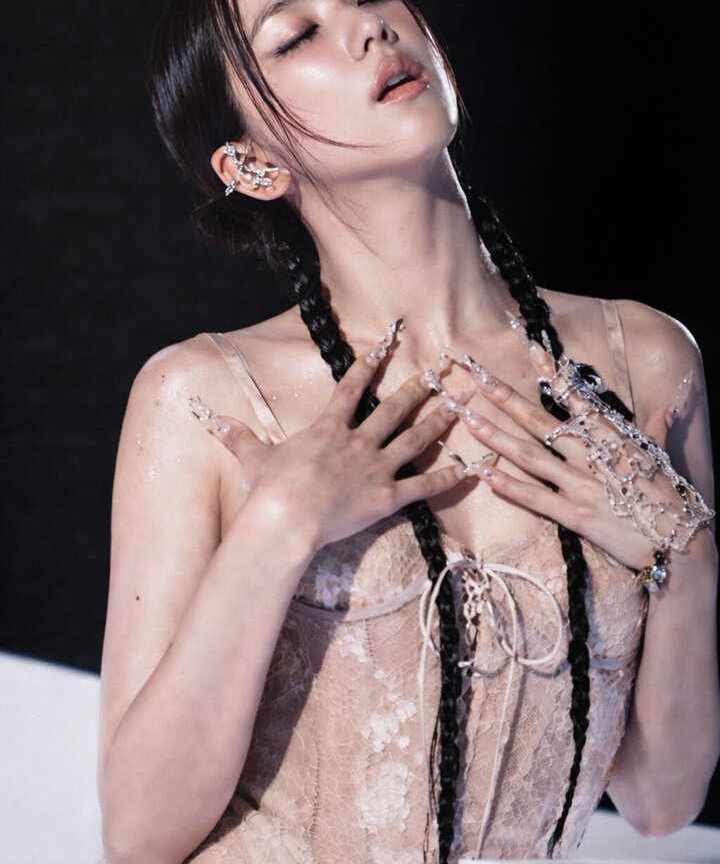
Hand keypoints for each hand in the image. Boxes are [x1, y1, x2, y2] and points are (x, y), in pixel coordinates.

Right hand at [189, 332, 472, 553]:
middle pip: (393, 409)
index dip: (369, 363)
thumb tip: (212, 420)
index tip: (386, 343)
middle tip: (442, 369)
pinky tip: (472, 468)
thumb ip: (238, 437)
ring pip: (414, 440)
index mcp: (327, 429)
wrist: (284, 519)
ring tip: (460, 405)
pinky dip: (449, 478)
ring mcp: (375, 469)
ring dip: (438, 421)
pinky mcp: (386, 499)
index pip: (350, 387)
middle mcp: (356, 442)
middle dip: (419, 387)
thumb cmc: (266, 490)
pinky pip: (423, 487)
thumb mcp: (251, 458)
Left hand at [424, 337, 699, 571]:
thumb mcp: (661, 457)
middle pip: (540, 422)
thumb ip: (656, 430)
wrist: (679, 543)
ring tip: (468, 418)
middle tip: (478, 379)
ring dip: (496, 436)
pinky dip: (508, 485)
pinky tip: (483, 473)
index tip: (531, 349)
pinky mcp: (575, 515)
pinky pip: (535, 497)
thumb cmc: (670, 498)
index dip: (553, 373)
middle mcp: (592, 456)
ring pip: (530, 456)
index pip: (576, 398)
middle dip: (506, 399)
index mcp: (612, 438)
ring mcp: (581, 485)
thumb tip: (667, 408)